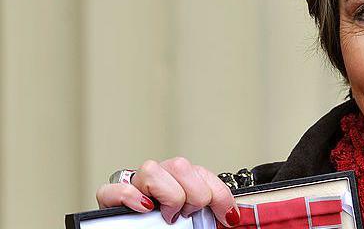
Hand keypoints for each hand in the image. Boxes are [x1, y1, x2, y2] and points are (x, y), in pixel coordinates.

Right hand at [96, 157, 239, 225]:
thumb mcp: (195, 222)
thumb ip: (210, 214)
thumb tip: (232, 219)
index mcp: (179, 181)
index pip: (203, 173)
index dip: (220, 194)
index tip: (229, 217)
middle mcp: (158, 178)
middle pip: (180, 164)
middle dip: (195, 194)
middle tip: (189, 215)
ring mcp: (134, 186)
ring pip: (151, 169)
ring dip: (168, 196)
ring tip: (168, 216)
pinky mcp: (109, 200)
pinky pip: (114, 188)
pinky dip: (130, 197)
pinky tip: (144, 208)